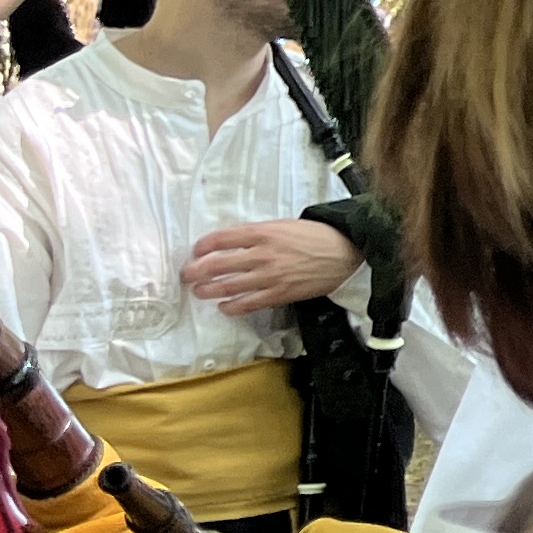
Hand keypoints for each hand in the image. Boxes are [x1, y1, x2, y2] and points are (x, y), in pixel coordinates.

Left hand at [181, 219, 358, 312]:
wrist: (344, 250)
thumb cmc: (315, 236)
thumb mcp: (283, 225)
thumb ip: (257, 233)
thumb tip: (231, 243)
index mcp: (262, 233)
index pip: (220, 239)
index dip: (202, 247)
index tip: (195, 252)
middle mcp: (262, 254)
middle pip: (217, 265)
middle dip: (196, 272)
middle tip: (187, 276)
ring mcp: (270, 276)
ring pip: (228, 287)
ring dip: (208, 291)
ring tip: (200, 292)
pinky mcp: (280, 293)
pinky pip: (248, 303)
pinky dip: (232, 307)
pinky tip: (224, 307)